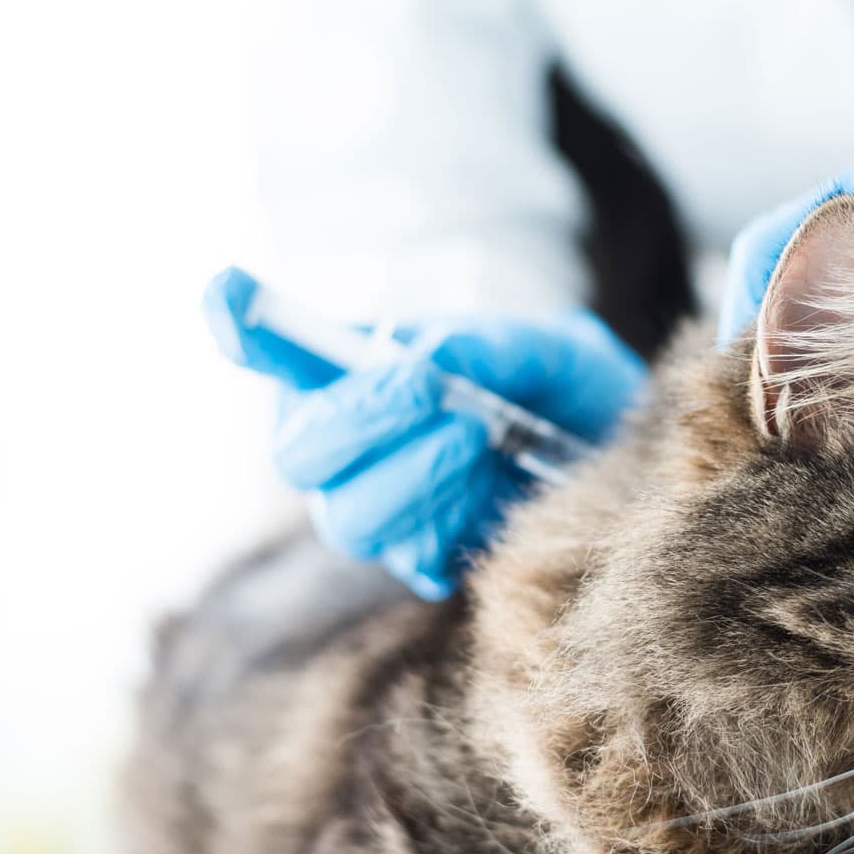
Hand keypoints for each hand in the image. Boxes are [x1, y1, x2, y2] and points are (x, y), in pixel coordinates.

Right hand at [270, 310, 642, 598]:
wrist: (624, 462)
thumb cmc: (571, 391)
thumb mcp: (549, 350)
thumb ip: (486, 347)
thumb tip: (424, 356)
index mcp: (356, 371)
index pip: (276, 353)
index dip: (242, 327)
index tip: (229, 293)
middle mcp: (349, 447)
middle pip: (297, 455)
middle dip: (358, 419)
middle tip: (428, 388)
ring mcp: (378, 509)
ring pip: (350, 518)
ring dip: (417, 474)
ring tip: (482, 437)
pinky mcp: (424, 561)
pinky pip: (415, 560)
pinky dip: (458, 524)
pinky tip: (496, 493)